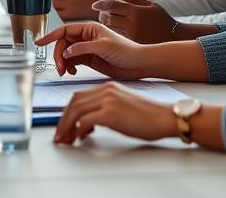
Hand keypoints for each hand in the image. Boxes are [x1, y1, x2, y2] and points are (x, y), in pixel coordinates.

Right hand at [34, 21, 146, 79]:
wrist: (138, 64)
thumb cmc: (126, 51)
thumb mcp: (103, 46)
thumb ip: (82, 48)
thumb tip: (66, 52)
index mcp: (89, 28)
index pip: (65, 30)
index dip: (50, 35)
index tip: (39, 42)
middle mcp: (86, 37)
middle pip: (63, 43)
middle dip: (58, 54)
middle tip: (59, 67)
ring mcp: (87, 48)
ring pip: (66, 53)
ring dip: (63, 62)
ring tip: (65, 72)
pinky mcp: (89, 59)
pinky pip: (72, 61)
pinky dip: (69, 67)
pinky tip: (73, 72)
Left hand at [53, 83, 175, 144]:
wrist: (164, 117)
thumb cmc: (148, 115)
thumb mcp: (122, 106)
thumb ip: (104, 109)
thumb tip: (86, 124)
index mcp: (108, 87)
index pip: (79, 96)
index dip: (68, 111)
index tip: (65, 123)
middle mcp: (105, 90)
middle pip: (74, 102)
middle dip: (63, 119)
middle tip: (60, 133)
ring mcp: (107, 100)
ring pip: (76, 110)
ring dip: (67, 126)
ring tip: (65, 138)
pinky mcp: (110, 113)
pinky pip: (85, 121)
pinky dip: (78, 130)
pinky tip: (79, 137)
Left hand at [94, 0, 178, 42]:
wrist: (174, 39)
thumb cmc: (162, 19)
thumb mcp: (151, 5)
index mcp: (136, 12)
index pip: (112, 5)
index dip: (101, 4)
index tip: (94, 5)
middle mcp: (132, 24)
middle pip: (107, 17)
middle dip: (102, 14)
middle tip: (102, 13)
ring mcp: (131, 36)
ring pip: (110, 28)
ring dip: (106, 24)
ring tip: (108, 21)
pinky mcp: (131, 45)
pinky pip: (116, 37)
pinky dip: (113, 32)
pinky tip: (115, 30)